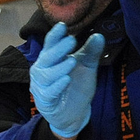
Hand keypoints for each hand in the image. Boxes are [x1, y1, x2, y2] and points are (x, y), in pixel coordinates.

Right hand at [30, 22, 104, 137]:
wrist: (74, 114)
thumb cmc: (76, 86)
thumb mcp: (87, 67)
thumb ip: (91, 52)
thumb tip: (99, 35)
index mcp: (50, 58)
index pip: (50, 44)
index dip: (55, 35)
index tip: (63, 25)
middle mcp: (42, 70)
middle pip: (47, 57)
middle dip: (59, 48)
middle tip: (72, 40)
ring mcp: (41, 86)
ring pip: (46, 75)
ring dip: (59, 67)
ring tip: (72, 61)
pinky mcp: (45, 101)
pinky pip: (49, 92)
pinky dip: (57, 86)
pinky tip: (66, 79)